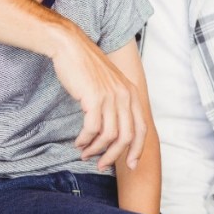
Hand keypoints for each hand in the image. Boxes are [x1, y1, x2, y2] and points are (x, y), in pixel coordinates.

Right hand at [50, 27, 145, 170]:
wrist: (72, 47)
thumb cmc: (87, 69)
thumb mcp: (110, 85)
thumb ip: (116, 104)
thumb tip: (114, 132)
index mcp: (133, 94)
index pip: (142, 129)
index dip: (137, 150)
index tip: (131, 166)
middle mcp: (126, 96)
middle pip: (127, 137)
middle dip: (114, 156)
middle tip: (100, 165)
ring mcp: (111, 97)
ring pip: (109, 136)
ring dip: (96, 149)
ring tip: (85, 153)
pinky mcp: (94, 98)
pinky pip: (92, 129)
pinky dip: (85, 140)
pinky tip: (79, 142)